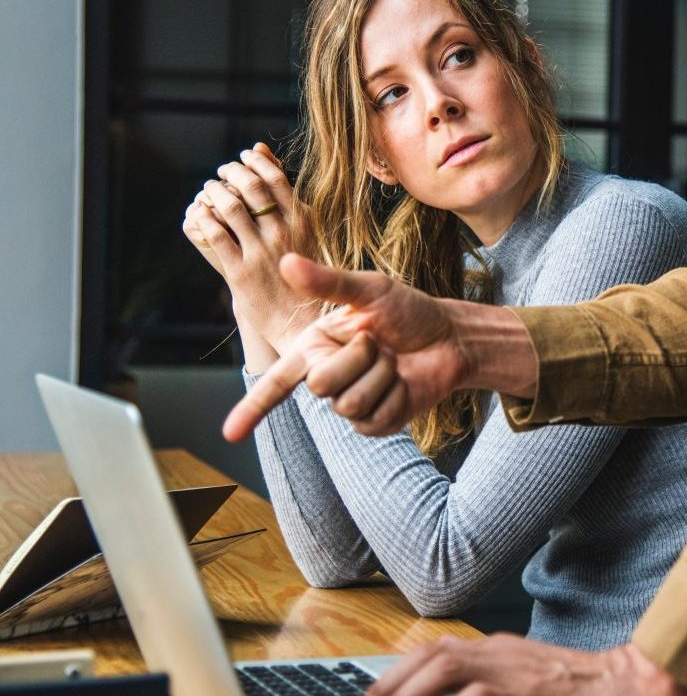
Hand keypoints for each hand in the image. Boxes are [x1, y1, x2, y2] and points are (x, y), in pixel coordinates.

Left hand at [183, 143, 314, 353]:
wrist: (301, 320)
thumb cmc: (305, 273)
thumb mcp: (306, 232)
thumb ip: (286, 197)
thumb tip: (263, 152)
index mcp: (303, 222)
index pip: (276, 177)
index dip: (255, 162)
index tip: (244, 157)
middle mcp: (283, 234)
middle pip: (251, 187)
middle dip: (232, 171)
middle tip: (222, 171)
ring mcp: (261, 253)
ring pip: (230, 208)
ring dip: (214, 191)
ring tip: (209, 189)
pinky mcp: (240, 272)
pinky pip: (216, 235)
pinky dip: (204, 218)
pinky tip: (200, 213)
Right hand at [222, 253, 471, 440]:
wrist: (449, 337)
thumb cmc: (409, 310)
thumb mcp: (371, 290)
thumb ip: (328, 282)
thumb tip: (285, 261)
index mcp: (315, 346)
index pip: (277, 381)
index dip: (252, 408)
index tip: (228, 434)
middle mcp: (328, 376)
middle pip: (320, 385)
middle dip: (358, 358)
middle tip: (379, 342)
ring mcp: (351, 403)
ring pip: (350, 403)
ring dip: (381, 376)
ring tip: (393, 360)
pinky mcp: (376, 423)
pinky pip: (375, 419)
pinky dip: (396, 396)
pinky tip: (404, 382)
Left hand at [346, 635, 686, 695]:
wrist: (630, 687)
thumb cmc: (583, 691)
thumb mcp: (529, 684)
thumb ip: (492, 692)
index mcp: (496, 649)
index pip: (432, 650)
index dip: (396, 674)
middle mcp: (497, 653)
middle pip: (427, 656)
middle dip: (386, 688)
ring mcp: (510, 674)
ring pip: (441, 670)